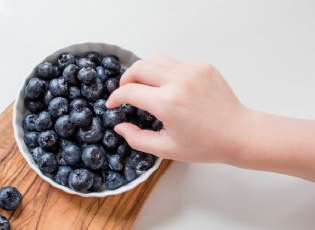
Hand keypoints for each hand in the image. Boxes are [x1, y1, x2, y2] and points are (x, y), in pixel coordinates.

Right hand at [106, 56, 246, 162]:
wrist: (240, 134)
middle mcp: (178, 81)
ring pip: (155, 59)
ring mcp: (192, 70)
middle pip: (139, 67)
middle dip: (126, 79)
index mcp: (168, 103)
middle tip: (125, 92)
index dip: (115, 97)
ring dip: (143, 71)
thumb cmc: (204, 145)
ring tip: (143, 85)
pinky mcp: (202, 66)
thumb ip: (137, 139)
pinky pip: (174, 63)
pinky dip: (164, 72)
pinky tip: (168, 86)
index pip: (129, 91)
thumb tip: (119, 125)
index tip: (112, 104)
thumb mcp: (166, 149)